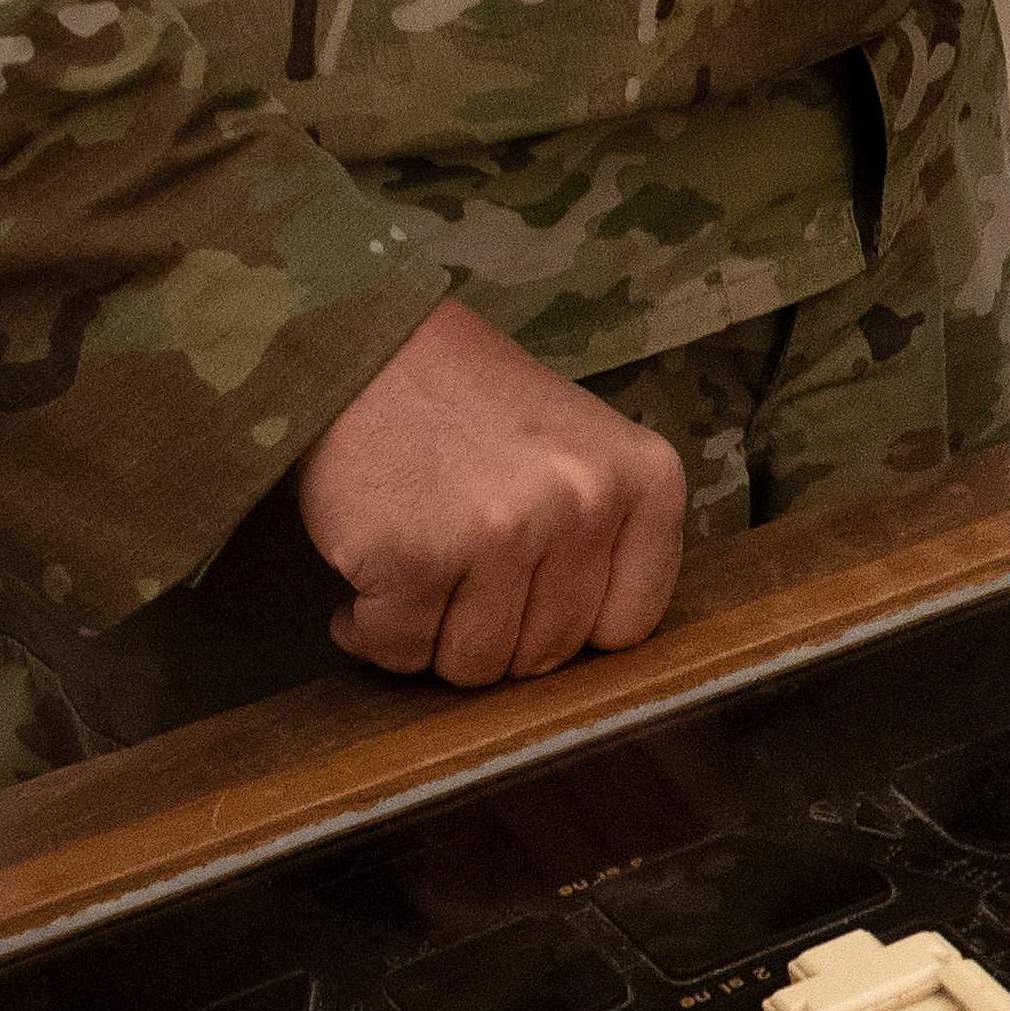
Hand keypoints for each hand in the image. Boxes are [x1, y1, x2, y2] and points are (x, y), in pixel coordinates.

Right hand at [294, 301, 690, 685]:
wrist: (366, 346)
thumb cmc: (472, 405)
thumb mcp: (580, 447)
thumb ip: (604, 537)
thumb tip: (582, 649)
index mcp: (644, 480)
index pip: (628, 624)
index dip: (570, 626)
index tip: (527, 597)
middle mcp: (584, 505)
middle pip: (547, 653)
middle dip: (493, 635)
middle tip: (453, 579)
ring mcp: (501, 533)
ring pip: (475, 665)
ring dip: (430, 640)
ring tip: (415, 576)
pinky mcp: (414, 558)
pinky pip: (399, 649)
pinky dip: (369, 632)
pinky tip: (366, 586)